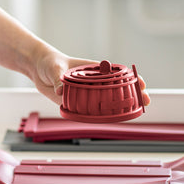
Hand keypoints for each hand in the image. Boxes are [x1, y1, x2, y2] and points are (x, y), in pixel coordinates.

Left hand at [32, 52, 150, 106]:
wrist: (39, 70)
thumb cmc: (50, 63)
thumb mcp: (55, 68)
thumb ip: (58, 78)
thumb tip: (61, 91)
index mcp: (92, 70)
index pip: (116, 73)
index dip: (130, 78)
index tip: (141, 82)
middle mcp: (92, 82)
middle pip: (116, 89)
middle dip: (133, 94)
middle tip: (145, 101)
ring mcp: (86, 94)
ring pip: (106, 102)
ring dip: (120, 108)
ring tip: (134, 113)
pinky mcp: (76, 103)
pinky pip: (90, 111)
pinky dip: (100, 116)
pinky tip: (111, 120)